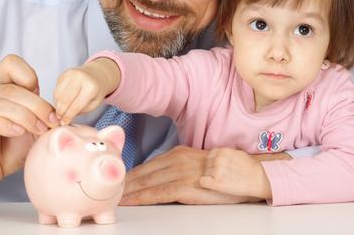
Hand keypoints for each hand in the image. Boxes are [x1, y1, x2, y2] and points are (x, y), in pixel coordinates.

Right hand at [0, 55, 56, 203]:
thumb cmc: (9, 146)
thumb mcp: (32, 125)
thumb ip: (42, 112)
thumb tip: (61, 109)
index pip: (11, 63)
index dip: (30, 76)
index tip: (43, 98)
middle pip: (12, 89)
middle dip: (38, 105)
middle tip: (51, 122)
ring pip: (1, 103)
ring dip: (27, 117)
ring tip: (39, 130)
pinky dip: (9, 125)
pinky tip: (19, 133)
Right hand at [54, 57, 120, 124]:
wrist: (97, 74)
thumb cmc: (96, 92)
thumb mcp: (94, 104)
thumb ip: (81, 111)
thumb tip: (64, 119)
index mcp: (91, 87)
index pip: (76, 105)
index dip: (68, 116)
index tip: (63, 123)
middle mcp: (80, 78)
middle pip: (64, 99)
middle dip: (60, 111)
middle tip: (59, 119)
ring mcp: (71, 74)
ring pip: (57, 94)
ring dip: (57, 104)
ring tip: (60, 111)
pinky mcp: (64, 73)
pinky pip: (56, 88)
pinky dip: (57, 97)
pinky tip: (62, 102)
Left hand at [120, 146, 258, 204]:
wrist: (247, 172)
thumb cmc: (224, 171)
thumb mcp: (198, 162)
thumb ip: (178, 166)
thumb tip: (159, 173)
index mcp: (179, 153)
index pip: (148, 164)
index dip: (130, 173)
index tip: (116, 178)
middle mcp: (177, 160)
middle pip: (143, 172)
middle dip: (123, 181)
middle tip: (106, 188)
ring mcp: (181, 173)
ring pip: (146, 182)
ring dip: (128, 189)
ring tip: (112, 195)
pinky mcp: (187, 187)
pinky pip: (159, 193)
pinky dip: (142, 197)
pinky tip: (131, 201)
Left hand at [199, 148, 271, 198]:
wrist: (259, 179)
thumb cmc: (250, 167)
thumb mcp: (237, 153)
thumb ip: (225, 154)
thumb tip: (217, 156)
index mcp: (221, 151)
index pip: (209, 157)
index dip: (213, 163)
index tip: (221, 169)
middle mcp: (217, 159)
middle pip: (206, 166)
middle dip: (212, 171)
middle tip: (224, 176)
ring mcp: (216, 170)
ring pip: (204, 174)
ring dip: (211, 178)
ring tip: (225, 181)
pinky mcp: (217, 182)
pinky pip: (202, 182)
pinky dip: (206, 184)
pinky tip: (216, 185)